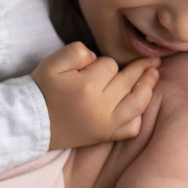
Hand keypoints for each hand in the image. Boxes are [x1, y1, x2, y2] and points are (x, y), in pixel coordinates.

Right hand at [33, 42, 158, 149]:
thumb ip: (75, 51)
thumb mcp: (52, 63)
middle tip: (152, 61)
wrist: (33, 121)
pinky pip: (131, 128)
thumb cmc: (43, 90)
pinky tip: (139, 105)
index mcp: (87, 86)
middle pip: (129, 81)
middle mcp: (101, 106)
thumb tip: (95, 57)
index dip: (104, 62)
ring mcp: (106, 124)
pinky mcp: (105, 136)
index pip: (110, 65)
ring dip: (148, 88)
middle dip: (140, 69)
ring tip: (154, 75)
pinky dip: (138, 117)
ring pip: (138, 103)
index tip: (93, 67)